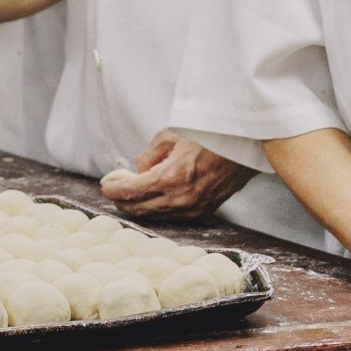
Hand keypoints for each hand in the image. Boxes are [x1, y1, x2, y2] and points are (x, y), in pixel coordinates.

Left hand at [103, 133, 245, 219]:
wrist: (245, 145)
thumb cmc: (210, 135)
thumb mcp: (172, 136)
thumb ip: (149, 155)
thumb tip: (138, 171)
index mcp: (170, 177)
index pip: (130, 191)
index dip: (113, 190)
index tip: (105, 185)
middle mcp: (180, 198)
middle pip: (139, 208)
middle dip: (122, 200)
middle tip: (114, 189)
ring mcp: (193, 208)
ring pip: (155, 215)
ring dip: (139, 206)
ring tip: (131, 192)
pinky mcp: (204, 212)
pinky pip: (172, 215)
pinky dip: (158, 209)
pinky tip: (154, 198)